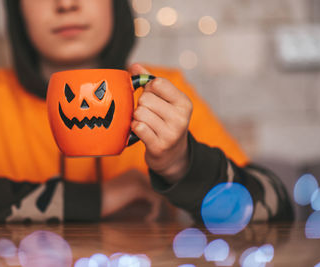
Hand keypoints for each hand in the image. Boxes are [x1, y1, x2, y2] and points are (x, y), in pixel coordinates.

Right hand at [101, 170, 161, 221]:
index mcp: (134, 173)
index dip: (154, 200)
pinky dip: (154, 211)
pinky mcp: (138, 188)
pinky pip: (156, 200)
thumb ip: (140, 198)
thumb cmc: (106, 202)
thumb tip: (157, 205)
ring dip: (157, 208)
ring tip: (150, 218)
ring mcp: (138, 178)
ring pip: (158, 194)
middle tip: (152, 216)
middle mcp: (138, 172)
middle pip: (157, 189)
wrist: (92, 201)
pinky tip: (147, 219)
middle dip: (157, 204)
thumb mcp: (126, 198)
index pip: (152, 185)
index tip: (151, 212)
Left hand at [129, 63, 192, 183]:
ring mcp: (171, 133)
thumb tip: (135, 65)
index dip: (149, 88)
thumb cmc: (165, 122)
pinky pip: (138, 127)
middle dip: (142, 105)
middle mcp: (181, 117)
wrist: (172, 155)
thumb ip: (150, 81)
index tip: (153, 97)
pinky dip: (135, 128)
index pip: (158, 83)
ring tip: (146, 123)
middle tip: (149, 114)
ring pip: (140, 113)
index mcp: (184, 103)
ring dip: (137, 118)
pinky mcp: (159, 146)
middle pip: (145, 98)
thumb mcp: (164, 101)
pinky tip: (141, 132)